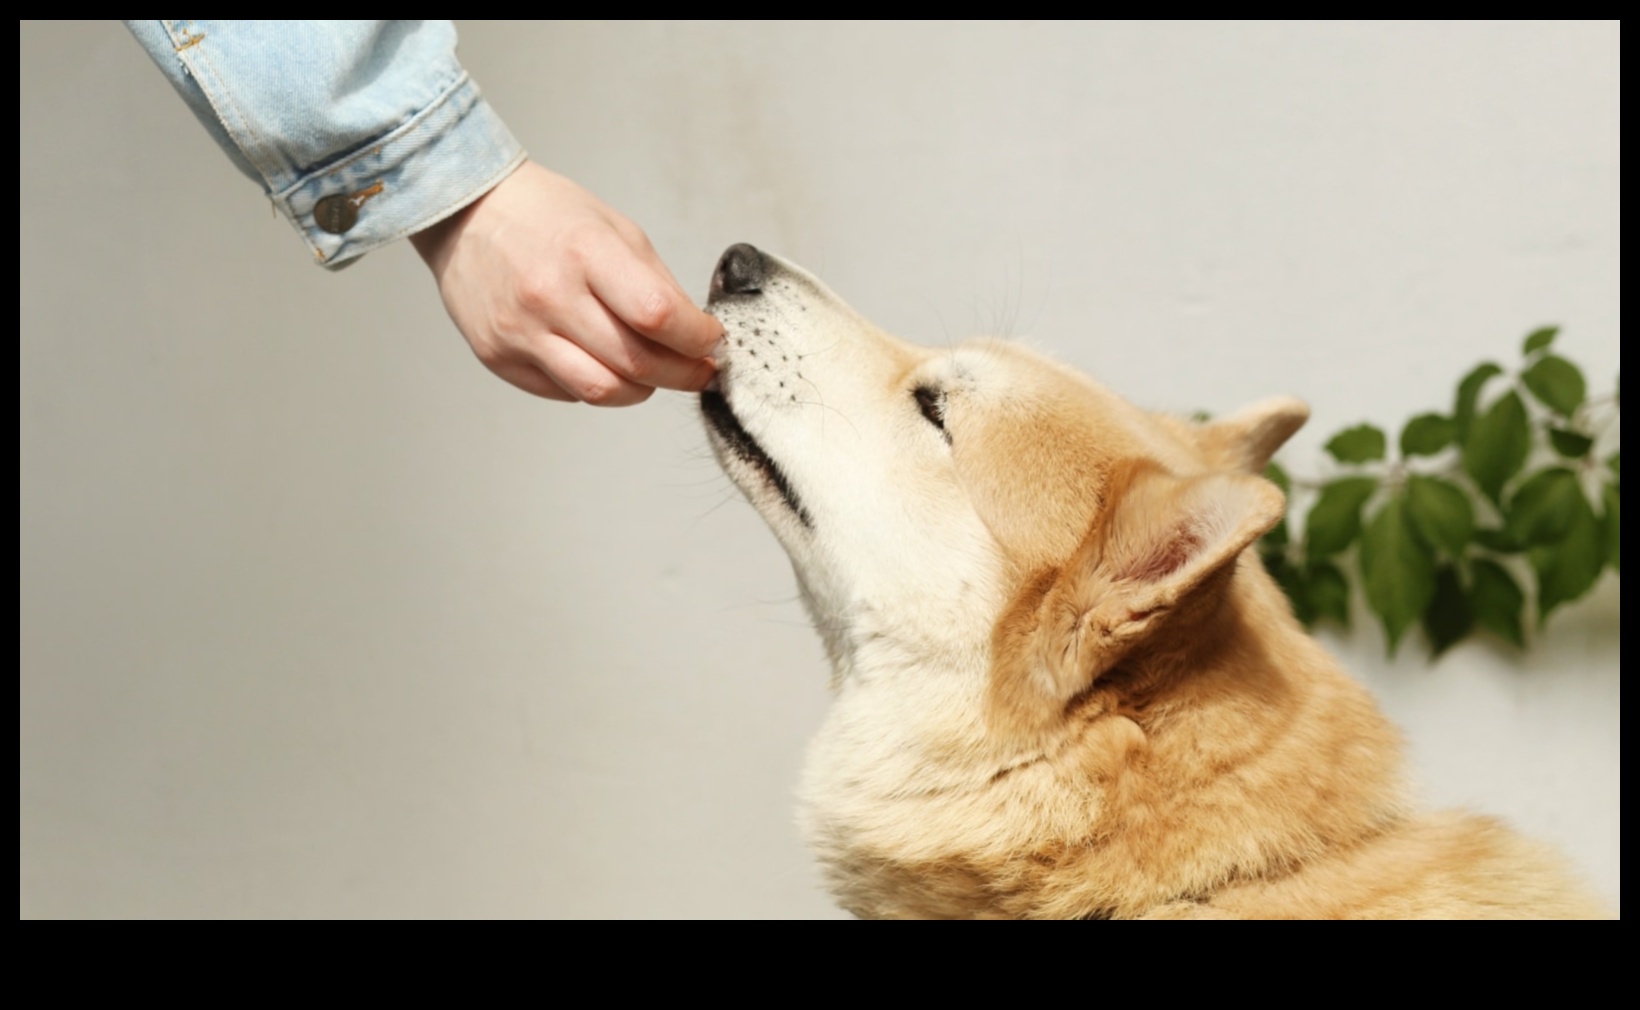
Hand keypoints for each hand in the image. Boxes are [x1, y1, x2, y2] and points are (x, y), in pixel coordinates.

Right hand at [410, 161, 721, 404]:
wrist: (467, 214)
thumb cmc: (545, 216)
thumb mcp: (614, 228)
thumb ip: (655, 283)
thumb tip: (694, 332)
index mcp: (585, 252)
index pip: (657, 314)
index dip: (697, 338)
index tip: (712, 341)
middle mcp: (550, 295)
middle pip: (637, 363)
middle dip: (683, 374)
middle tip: (699, 370)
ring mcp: (520, 331)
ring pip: (602, 391)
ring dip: (642, 390)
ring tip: (653, 374)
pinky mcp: (499, 357)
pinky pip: (566, 391)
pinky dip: (596, 385)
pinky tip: (601, 362)